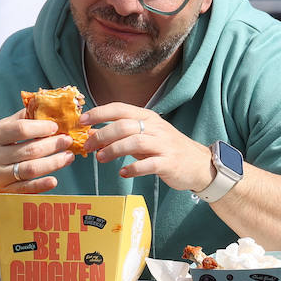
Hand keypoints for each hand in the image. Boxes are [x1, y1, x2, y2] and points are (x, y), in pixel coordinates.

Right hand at [0, 109, 74, 219]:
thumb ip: (14, 121)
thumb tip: (39, 107)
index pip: (19, 129)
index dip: (41, 127)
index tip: (55, 126)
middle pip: (29, 150)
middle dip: (53, 145)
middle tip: (68, 141)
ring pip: (30, 169)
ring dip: (53, 163)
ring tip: (68, 157)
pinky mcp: (1, 193)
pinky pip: (24, 190)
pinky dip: (40, 185)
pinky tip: (54, 180)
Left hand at [81, 103, 213, 192]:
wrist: (199, 165)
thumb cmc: (166, 149)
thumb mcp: (143, 138)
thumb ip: (120, 135)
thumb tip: (92, 134)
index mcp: (147, 117)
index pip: (119, 108)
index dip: (99, 113)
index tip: (82, 120)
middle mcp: (155, 127)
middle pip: (124, 125)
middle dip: (102, 135)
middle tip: (88, 146)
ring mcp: (163, 145)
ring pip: (135, 142)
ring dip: (114, 149)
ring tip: (100, 158)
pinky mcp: (169, 163)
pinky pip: (149, 164)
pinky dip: (133, 168)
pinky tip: (123, 173)